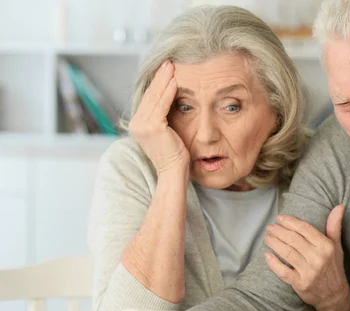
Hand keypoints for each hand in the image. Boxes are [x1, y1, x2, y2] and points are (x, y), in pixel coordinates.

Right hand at [129, 60, 189, 175]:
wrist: (174, 172)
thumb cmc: (175, 155)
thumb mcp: (167, 132)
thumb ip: (164, 117)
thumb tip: (171, 99)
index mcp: (138, 125)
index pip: (149, 99)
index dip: (157, 83)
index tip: (166, 69)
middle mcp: (136, 124)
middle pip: (150, 95)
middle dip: (160, 77)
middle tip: (169, 62)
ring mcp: (142, 125)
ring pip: (155, 97)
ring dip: (164, 80)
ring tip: (172, 66)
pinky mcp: (152, 127)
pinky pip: (162, 105)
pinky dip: (168, 92)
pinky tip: (175, 81)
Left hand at [264, 205, 349, 310]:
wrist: (334, 296)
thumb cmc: (333, 267)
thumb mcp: (337, 246)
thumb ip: (334, 226)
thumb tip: (339, 206)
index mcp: (326, 246)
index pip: (305, 229)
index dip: (291, 222)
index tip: (280, 218)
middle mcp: (318, 258)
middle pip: (294, 240)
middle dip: (279, 231)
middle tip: (270, 227)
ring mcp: (309, 272)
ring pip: (287, 253)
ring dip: (274, 243)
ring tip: (267, 237)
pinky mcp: (300, 284)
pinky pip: (283, 272)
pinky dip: (274, 263)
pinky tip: (267, 255)